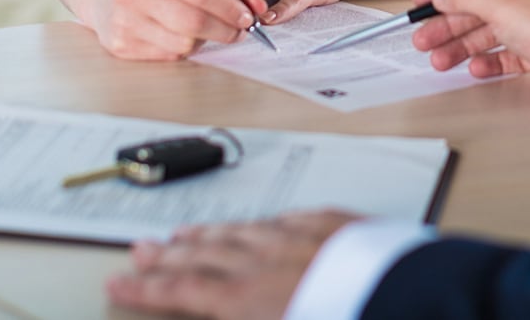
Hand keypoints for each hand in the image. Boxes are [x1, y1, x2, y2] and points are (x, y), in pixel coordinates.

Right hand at [90, 0, 267, 59]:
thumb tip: (258, 6)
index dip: (231, 6)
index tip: (251, 14)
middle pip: (194, 21)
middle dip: (227, 28)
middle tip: (243, 29)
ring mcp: (122, 23)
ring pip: (184, 43)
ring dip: (208, 39)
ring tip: (212, 29)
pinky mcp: (121, 47)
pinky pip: (170, 56)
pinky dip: (186, 48)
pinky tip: (187, 36)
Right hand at [107, 210, 361, 318]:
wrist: (411, 302)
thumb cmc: (349, 319)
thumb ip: (242, 315)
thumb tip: (219, 306)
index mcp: (246, 300)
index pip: (181, 291)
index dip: (145, 288)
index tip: (117, 282)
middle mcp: (266, 262)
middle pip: (203, 256)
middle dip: (166, 255)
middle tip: (140, 249)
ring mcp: (301, 239)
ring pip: (242, 232)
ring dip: (209, 233)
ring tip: (186, 232)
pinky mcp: (336, 227)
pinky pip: (291, 219)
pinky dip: (266, 222)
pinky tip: (262, 221)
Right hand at [412, 0, 529, 108]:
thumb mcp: (499, 4)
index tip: (419, 0)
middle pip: (481, 4)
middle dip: (449, 25)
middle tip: (423, 40)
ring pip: (493, 31)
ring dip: (465, 46)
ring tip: (440, 61)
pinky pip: (511, 52)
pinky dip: (492, 60)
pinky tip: (475, 68)